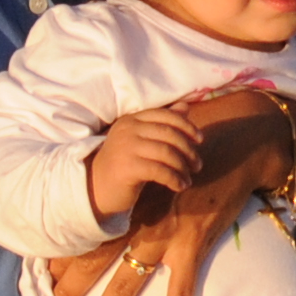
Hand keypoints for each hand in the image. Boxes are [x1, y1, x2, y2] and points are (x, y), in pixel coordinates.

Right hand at [84, 106, 208, 230]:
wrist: (95, 188)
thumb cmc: (123, 163)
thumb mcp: (141, 140)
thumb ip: (161, 124)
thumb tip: (185, 107)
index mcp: (132, 120)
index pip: (166, 116)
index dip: (186, 126)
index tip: (199, 140)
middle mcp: (128, 129)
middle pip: (169, 134)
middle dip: (188, 150)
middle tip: (197, 165)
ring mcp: (126, 147)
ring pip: (167, 153)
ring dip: (183, 167)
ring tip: (189, 178)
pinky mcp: (128, 167)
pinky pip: (161, 171)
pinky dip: (175, 179)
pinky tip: (180, 186)